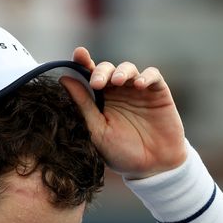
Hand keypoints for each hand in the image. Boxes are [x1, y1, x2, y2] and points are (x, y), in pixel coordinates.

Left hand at [61, 47, 186, 178]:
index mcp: (99, 100)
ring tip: (117, 82)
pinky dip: (145, 76)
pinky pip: (152, 75)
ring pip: (128, 68)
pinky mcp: (158, 92)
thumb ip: (83, 105)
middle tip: (97, 83)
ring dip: (121, 71)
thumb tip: (64, 79)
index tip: (78, 54)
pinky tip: (139, 85)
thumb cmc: (121, 152)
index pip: (89, 76)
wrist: (151, 168)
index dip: (83, 62)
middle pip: (107, 69)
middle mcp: (118, 92)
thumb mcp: (98, 131)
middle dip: (101, 71)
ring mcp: (138, 90)